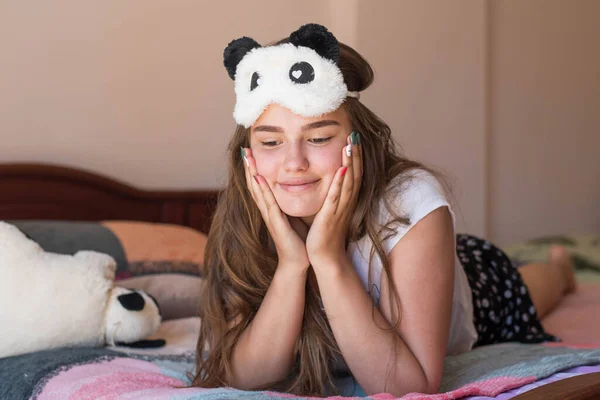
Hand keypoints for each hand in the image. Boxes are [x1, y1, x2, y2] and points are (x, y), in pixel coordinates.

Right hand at [242, 147, 309, 269]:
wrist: (298, 261)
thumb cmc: (297, 239)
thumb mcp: (292, 215)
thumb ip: (289, 203)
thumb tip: (295, 187)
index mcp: (271, 208)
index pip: (260, 184)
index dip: (254, 169)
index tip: (251, 152)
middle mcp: (267, 211)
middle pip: (254, 185)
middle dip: (249, 167)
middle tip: (244, 149)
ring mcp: (270, 217)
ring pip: (258, 191)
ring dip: (251, 174)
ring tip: (247, 159)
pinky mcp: (276, 224)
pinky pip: (269, 204)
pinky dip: (263, 191)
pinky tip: (259, 179)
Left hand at [306, 132, 362, 267]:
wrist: (325, 257)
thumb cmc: (325, 234)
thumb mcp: (330, 210)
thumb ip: (332, 195)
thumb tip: (331, 180)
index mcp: (345, 200)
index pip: (354, 173)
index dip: (356, 156)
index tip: (354, 138)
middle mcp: (346, 202)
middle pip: (355, 173)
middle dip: (356, 153)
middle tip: (356, 134)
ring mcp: (340, 209)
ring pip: (349, 182)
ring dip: (351, 162)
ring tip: (351, 144)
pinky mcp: (331, 216)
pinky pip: (336, 197)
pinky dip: (340, 182)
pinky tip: (342, 169)